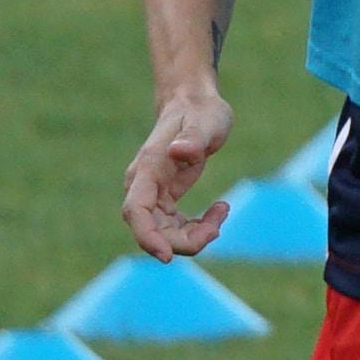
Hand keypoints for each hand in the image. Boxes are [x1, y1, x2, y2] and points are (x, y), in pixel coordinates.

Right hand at [118, 78, 239, 255]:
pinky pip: (175, 227)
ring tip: (222, 212)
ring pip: (164, 233)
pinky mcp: (164, 199)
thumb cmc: (201, 111)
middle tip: (217, 228)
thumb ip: (193, 138)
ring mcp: (152, 194)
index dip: (148, 236)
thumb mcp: (205, 121)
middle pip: (152, 230)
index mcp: (148, 168)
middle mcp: (144, 185)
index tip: (167, 256)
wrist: (194, 103)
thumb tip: (179, 152)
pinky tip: (219, 210)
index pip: (137, 211)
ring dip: (193, 236)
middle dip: (183, 240)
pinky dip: (197, 228)